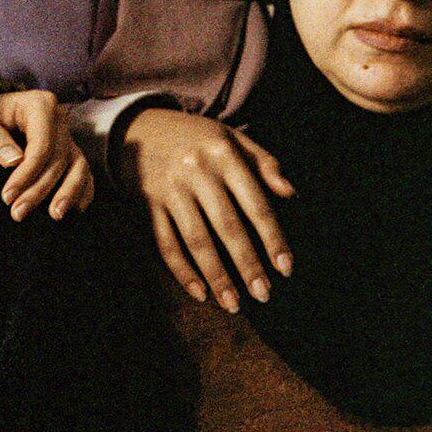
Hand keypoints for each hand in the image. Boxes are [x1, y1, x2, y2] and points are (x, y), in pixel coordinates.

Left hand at [0, 90, 92, 221]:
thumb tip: (14, 161)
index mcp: (39, 105)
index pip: (41, 145)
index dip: (27, 174)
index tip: (7, 197)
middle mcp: (59, 119)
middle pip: (57, 159)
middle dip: (40, 189)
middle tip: (18, 213)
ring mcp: (66, 135)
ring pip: (78, 166)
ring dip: (68, 193)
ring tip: (55, 216)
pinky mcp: (68, 151)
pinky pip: (83, 172)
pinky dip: (83, 191)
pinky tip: (75, 210)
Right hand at [116, 108, 293, 310]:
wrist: (139, 127)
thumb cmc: (197, 138)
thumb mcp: (232, 139)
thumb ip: (265, 164)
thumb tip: (293, 195)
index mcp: (224, 154)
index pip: (255, 203)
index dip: (272, 238)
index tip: (286, 268)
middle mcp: (196, 171)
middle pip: (227, 227)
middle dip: (247, 265)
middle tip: (264, 295)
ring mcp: (170, 189)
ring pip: (196, 240)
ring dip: (216, 276)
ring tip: (233, 304)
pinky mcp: (148, 204)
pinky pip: (165, 243)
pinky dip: (181, 271)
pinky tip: (199, 292)